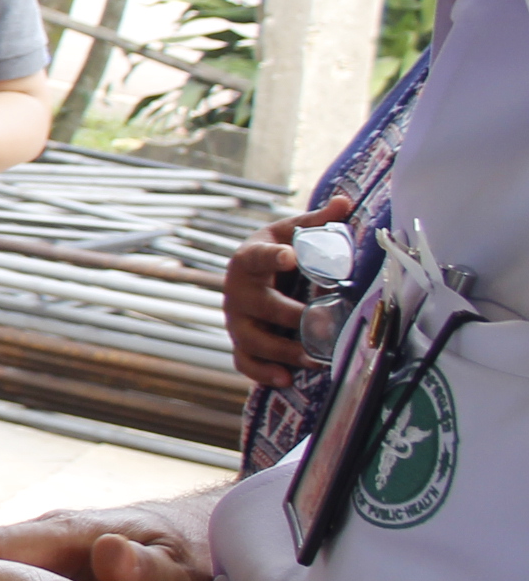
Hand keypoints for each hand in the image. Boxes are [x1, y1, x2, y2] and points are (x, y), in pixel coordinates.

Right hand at [225, 194, 350, 389]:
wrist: (250, 276)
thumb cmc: (276, 251)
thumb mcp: (291, 233)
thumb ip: (317, 221)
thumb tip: (344, 201)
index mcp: (249, 259)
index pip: (258, 257)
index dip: (272, 257)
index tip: (289, 257)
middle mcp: (238, 292)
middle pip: (260, 307)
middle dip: (290, 318)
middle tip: (321, 325)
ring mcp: (236, 320)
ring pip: (252, 340)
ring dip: (282, 351)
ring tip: (313, 358)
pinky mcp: (239, 342)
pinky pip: (243, 361)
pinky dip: (261, 372)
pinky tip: (286, 379)